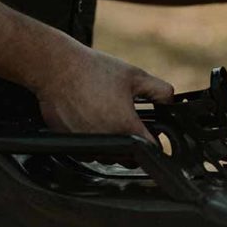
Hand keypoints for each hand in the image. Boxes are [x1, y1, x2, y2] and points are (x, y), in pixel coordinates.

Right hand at [33, 45, 173, 142]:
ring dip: (113, 145)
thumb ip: (159, 90)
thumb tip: (170, 101)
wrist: (57, 68)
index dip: (155, 142)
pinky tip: (90, 121)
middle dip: (134, 144)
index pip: (151, 149)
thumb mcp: (134, 75)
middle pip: (130, 158)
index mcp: (127, 127)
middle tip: (127, 121)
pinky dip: (94, 143)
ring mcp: (88, 146)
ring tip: (106, 117)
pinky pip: (89, 153)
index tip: (151, 133)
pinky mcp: (72, 145)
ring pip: (109, 156)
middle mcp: (108, 142)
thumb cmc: (92, 70)